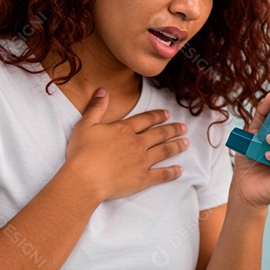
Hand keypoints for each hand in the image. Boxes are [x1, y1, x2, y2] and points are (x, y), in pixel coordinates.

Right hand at [64, 88, 188, 201]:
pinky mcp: (143, 179)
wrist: (85, 178)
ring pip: (164, 151)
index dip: (157, 116)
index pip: (145, 119)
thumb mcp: (85, 125)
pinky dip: (172, 172)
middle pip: (159, 134)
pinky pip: (162, 174)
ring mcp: (142, 161)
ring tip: (186, 142)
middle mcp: (137, 143)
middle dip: (173, 129)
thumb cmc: (82, 152)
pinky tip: (180, 170)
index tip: (167, 114)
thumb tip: (103, 91)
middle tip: (184, 127)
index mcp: (125, 130)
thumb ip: (96, 108)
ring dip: (176, 146)